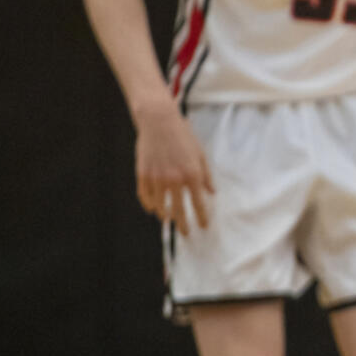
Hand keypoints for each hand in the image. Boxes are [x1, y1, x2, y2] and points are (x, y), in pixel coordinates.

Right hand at [133, 102, 214, 234]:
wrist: (159, 122)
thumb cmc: (183, 137)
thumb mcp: (200, 154)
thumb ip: (206, 175)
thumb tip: (212, 193)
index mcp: (192, 174)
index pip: (198, 203)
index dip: (201, 217)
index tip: (203, 226)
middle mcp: (174, 179)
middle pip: (178, 210)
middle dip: (183, 224)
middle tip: (185, 233)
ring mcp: (157, 178)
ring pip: (160, 206)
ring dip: (165, 215)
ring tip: (169, 220)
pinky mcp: (143, 175)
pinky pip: (146, 197)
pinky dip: (150, 205)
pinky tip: (154, 208)